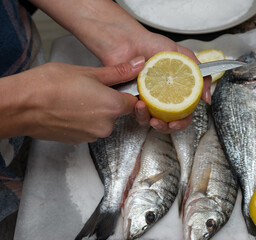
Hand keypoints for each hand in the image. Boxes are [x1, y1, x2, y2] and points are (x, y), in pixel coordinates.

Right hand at [0, 57, 144, 143]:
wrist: (22, 105)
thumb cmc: (51, 85)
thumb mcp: (89, 72)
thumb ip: (118, 72)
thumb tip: (138, 65)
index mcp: (113, 106)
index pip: (133, 102)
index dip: (125, 93)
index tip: (116, 87)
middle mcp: (106, 125)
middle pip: (116, 112)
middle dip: (107, 101)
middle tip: (89, 88)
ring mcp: (92, 136)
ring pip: (101, 121)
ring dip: (94, 111)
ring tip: (75, 98)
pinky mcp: (78, 141)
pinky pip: (88, 129)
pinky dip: (83, 120)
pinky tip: (69, 109)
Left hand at [30, 0, 210, 132]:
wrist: (129, 41)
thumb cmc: (153, 45)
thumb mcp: (183, 56)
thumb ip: (200, 75)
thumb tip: (207, 98)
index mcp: (174, 91)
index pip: (183, 113)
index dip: (183, 121)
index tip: (179, 121)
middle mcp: (160, 98)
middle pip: (167, 123)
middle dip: (167, 128)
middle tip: (166, 124)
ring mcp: (145, 101)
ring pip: (150, 122)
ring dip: (152, 122)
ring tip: (150, 114)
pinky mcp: (129, 101)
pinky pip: (135, 115)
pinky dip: (138, 114)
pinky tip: (139, 104)